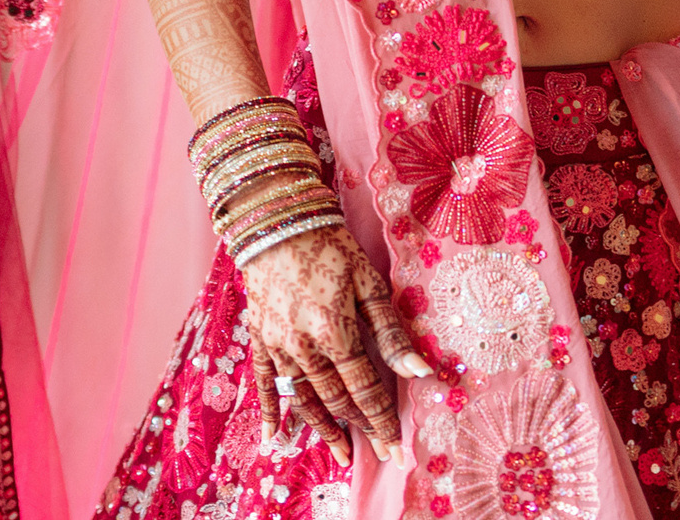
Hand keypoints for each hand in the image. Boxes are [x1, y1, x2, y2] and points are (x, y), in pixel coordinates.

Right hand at [240, 224, 430, 464]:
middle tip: (376, 455)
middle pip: (336, 399)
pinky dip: (270, 411)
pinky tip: (275, 436)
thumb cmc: (331, 247)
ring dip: (323, 428)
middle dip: (359, 429)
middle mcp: (304, 347)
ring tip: (341, 453)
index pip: (365, 390)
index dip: (381, 422)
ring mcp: (278, 346)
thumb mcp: (368, 282)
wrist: (277, 222)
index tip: (396, 449)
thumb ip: (391, 332)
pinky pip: (265, 383)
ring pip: (304, 397)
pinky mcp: (260, 339)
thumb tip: (419, 372)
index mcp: (335, 333)